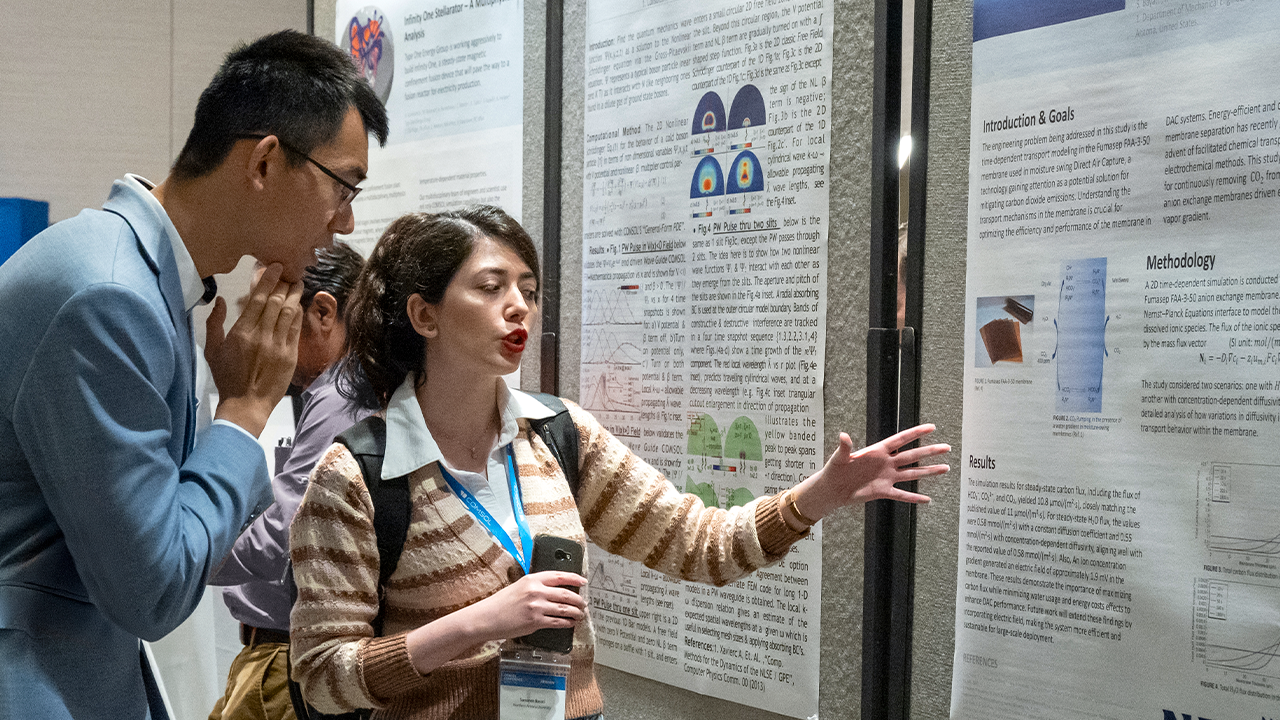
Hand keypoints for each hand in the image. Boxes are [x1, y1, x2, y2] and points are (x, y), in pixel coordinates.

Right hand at [205, 263, 302, 436]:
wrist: (246, 404)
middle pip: (276, 301)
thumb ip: (214, 323)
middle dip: (283, 283)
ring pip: (289, 312)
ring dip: (294, 295)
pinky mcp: (290, 354)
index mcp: (241, 332)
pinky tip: (298, 305)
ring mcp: (278, 345)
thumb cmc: (226, 377)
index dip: (268, 280)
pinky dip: (298, 314)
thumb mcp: (212, 350)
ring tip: (298, 283)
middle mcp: (262, 335)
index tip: (274, 267)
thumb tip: (220, 299)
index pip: (258, 299)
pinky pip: (296, 328)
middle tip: (288, 272)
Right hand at [467, 571, 587, 638]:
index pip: (559, 576)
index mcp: (532, 579)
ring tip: (580, 615)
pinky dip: (567, 623)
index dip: (574, 578)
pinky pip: (558, 622)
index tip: (583, 581)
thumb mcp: (519, 587)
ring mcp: (536, 607)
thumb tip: (554, 592)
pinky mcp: (535, 621)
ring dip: (576, 613)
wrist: (487, 618)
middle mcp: (536, 591)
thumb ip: (536, 587)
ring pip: (565, 609)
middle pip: (566, 594)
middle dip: (579, 600)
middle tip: (584, 604)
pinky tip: (570, 623)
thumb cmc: (501, 603)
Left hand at [790, 424, 949, 522]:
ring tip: (945, 468)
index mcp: (877, 451)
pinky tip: (927, 500)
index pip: (900, 440)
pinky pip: (901, 495)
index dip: (916, 433)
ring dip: (929, 471)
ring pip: (912, 473)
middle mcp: (886, 463)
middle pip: (912, 455)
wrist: (832, 489)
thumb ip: (844, 448)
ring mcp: (887, 477)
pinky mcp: (883, 491)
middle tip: (947, 447)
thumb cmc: (834, 470)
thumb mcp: (839, 457)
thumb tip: (843, 436)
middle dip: (930, 451)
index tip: (931, 427)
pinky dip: (914, 498)